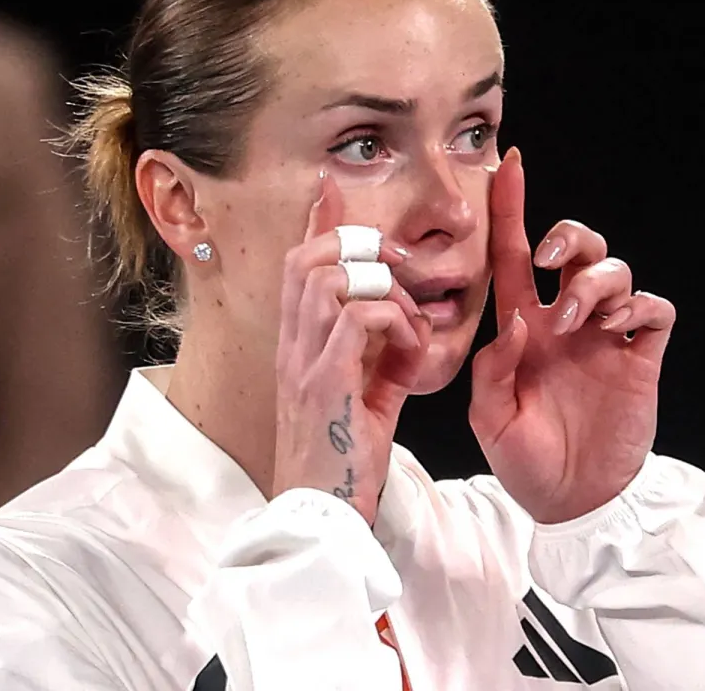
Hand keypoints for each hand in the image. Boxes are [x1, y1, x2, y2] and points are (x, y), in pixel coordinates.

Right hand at [273, 175, 431, 524]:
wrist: (322, 516)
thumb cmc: (344, 462)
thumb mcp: (366, 398)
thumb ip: (381, 358)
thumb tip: (409, 327)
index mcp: (297, 346)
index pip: (295, 266)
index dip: (315, 223)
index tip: (331, 188)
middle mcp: (291, 346)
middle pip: (306, 258)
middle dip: (356, 246)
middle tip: (397, 267)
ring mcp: (304, 362)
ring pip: (330, 278)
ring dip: (381, 286)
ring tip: (407, 316)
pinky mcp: (326, 381)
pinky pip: (361, 318)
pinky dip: (396, 321)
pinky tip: (412, 347)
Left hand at [468, 148, 676, 523]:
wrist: (572, 502)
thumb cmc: (525, 460)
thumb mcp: (490, 419)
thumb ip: (493, 369)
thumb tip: (516, 318)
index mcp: (523, 327)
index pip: (515, 255)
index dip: (511, 209)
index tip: (508, 163)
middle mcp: (565, 322)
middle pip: (576, 247)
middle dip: (568, 236)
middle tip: (552, 262)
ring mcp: (606, 338)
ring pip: (615, 269)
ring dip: (594, 281)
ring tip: (577, 320)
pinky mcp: (641, 358)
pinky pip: (653, 309)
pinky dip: (638, 304)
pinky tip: (616, 327)